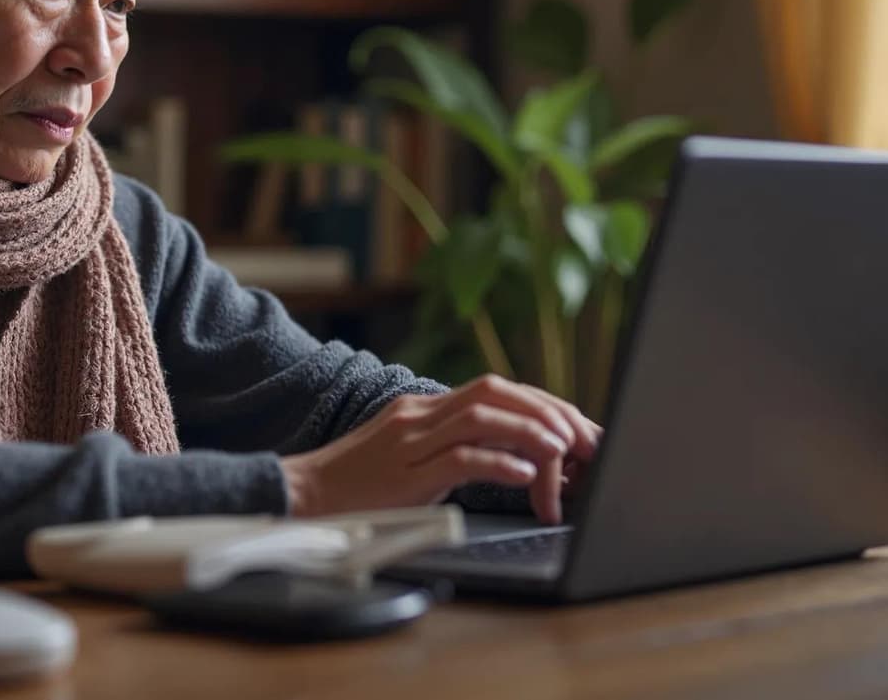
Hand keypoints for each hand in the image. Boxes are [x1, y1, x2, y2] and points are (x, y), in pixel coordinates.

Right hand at [279, 375, 601, 523]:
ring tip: (565, 451)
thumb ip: (452, 448)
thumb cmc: (357, 487)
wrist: (301, 497)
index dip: (542, 403)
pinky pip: (459, 458)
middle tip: (586, 437)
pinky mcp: (405, 473)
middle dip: (548, 410)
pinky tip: (525, 474)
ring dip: (531, 432)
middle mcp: (420, 414)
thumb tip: (513, 456)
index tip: (578, 426)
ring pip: (482, 418)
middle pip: (496, 392)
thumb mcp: (409, 457)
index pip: (496, 389)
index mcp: (424, 408)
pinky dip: (498, 462)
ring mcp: (410, 440)